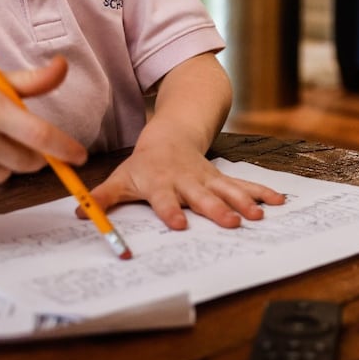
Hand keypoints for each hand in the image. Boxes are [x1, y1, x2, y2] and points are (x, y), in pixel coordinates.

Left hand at [88, 131, 285, 229]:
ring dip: (245, 202)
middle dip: (218, 210)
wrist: (171, 135)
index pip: (165, 199)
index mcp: (161, 182)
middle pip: (203, 197)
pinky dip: (261, 192)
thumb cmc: (144, 163)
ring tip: (259, 215)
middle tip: (232, 223)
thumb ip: (102, 197)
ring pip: (228, 190)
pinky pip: (244, 185)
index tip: (179, 225)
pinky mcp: (221, 178)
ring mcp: (208, 179)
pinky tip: (279, 201)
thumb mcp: (121, 177)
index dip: (171, 211)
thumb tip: (80, 213)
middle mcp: (187, 180)